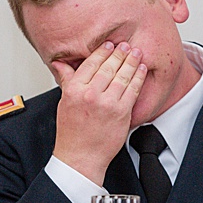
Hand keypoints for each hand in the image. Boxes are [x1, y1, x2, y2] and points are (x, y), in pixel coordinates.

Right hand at [52, 42, 148, 182]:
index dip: (102, 52)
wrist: (81, 157)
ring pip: (122, 76)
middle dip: (120, 53)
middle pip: (108, 67)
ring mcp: (107, 103)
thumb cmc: (71, 133)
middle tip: (126, 45)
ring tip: (136, 53)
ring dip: (131, 62)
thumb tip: (60, 64)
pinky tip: (141, 70)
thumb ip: (67, 80)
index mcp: (74, 90)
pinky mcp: (121, 112)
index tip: (109, 45)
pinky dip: (138, 77)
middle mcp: (90, 94)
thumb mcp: (64, 103)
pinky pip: (133, 90)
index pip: (91, 64)